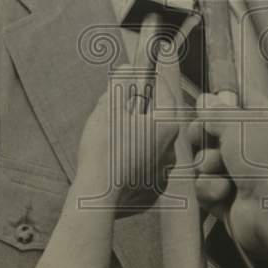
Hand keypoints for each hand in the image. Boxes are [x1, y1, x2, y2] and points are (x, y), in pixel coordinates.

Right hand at [76, 66, 182, 215]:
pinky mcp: (153, 192)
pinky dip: (135, 163)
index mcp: (166, 125)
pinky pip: (146, 169)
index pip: (164, 92)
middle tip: (121, 107)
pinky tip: (116, 162)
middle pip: (159, 120)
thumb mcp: (108, 107)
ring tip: (114, 138)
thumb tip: (127, 69)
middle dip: (141, 111)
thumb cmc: (104, 150)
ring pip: (152, 146)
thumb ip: (120, 83)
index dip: (151, 78)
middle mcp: (171, 149)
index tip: (141, 72)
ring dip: (139, 138)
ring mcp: (163, 173)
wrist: (96, 198)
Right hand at [188, 89, 267, 256]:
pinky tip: (223, 191)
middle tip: (199, 135)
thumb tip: (205, 99)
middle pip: (217, 133)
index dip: (224, 97)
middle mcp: (258, 147)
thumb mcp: (240, 123)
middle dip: (203, 135)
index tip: (206, 96)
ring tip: (217, 167)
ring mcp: (245, 177)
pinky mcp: (231, 203)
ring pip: (207, 162)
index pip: (244, 100)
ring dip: (208, 164)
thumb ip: (217, 111)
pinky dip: (212, 189)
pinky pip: (207, 189)